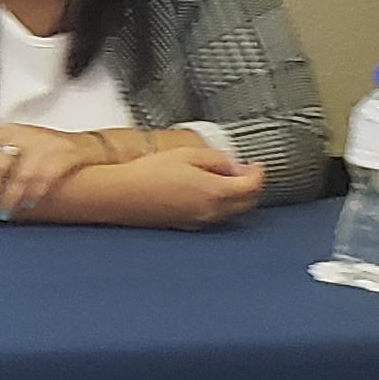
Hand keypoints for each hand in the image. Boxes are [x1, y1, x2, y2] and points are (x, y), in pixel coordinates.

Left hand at [0, 122, 112, 217]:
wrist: (83, 146)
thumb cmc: (41, 141)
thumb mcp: (12, 131)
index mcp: (9, 130)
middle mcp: (25, 137)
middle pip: (0, 162)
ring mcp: (45, 148)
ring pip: (22, 175)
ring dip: (9, 196)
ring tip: (0, 211)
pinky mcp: (64, 159)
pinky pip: (46, 178)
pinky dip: (35, 192)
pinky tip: (27, 203)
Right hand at [115, 144, 267, 228]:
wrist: (120, 195)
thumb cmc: (147, 174)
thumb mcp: (186, 154)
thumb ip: (216, 158)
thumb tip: (230, 165)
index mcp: (215, 192)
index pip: (252, 186)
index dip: (258, 173)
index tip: (256, 165)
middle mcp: (212, 211)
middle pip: (248, 202)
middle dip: (251, 186)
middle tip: (245, 171)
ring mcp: (200, 221)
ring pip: (233, 211)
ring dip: (236, 196)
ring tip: (224, 179)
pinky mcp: (187, 225)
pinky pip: (215, 215)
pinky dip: (220, 203)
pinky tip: (206, 190)